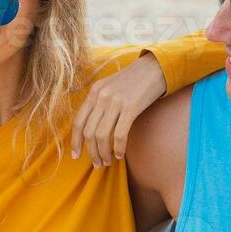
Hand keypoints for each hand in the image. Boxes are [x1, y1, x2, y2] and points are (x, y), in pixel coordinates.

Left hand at [70, 52, 167, 167]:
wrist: (155, 67)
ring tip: (107, 162)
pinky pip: (119, 134)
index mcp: (94, 92)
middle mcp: (101, 96)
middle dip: (91, 152)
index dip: (75, 141)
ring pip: (102, 136)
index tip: (76, 155)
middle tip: (97, 164)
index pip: (78, 121)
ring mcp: (116, 101)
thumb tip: (92, 128)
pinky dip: (118, 148)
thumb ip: (99, 103)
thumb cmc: (134, 81)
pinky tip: (120, 155)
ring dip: (103, 153)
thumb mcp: (111, 87)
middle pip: (88, 132)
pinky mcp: (131, 107)